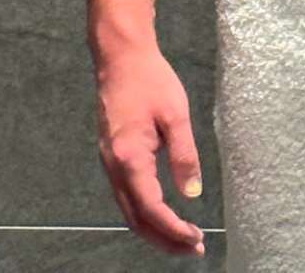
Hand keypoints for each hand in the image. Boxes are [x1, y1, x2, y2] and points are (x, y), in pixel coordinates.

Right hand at [94, 45, 205, 255]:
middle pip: (136, 219)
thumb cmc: (150, 79)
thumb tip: (192, 193)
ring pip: (129, 211)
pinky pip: (126, 196)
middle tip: (192, 248)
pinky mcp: (112, 157)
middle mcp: (114, 167)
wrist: (120, 56)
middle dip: (163, 240)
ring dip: (154, 229)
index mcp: (129, 157)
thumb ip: (184, 154)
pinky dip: (144, 213)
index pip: (151, 208)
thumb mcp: (175, 113)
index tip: (195, 239)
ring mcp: (109, 163)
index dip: (173, 230)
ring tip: (182, 237)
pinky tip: (162, 214)